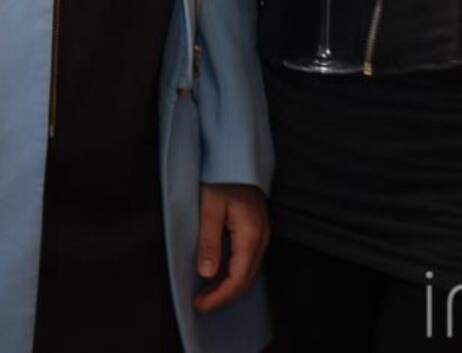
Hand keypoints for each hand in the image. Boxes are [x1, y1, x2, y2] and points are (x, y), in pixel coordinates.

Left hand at [191, 183, 268, 313]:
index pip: (238, 279)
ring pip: (248, 272)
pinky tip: (217, 274)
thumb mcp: (209, 208)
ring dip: (228, 286)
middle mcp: (261, 239)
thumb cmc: (221, 178)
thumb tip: (208, 273)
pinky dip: (232, 273)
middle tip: (201, 304)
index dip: (220, 297)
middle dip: (224, 296)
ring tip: (206, 293)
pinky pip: (247, 260)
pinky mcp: (255, 230)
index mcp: (250, 236)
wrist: (236, 157)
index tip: (201, 305)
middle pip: (246, 280)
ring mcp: (261, 235)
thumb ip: (209, 242)